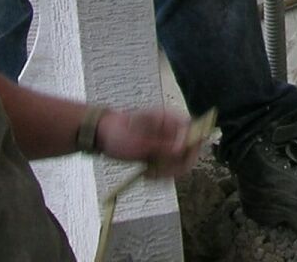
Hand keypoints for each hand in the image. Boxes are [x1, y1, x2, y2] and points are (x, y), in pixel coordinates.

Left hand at [95, 107, 210, 178]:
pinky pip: (170, 168)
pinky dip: (162, 176)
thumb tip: (183, 148)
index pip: (195, 131)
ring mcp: (167, 142)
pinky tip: (148, 176)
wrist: (102, 135)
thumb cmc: (117, 132)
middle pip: (190, 151)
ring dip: (168, 173)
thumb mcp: (138, 141)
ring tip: (149, 175)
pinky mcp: (160, 153)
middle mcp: (173, 130)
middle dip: (175, 165)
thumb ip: (162, 146)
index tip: (175, 158)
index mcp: (170, 120)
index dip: (190, 147)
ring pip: (181, 162)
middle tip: (157, 172)